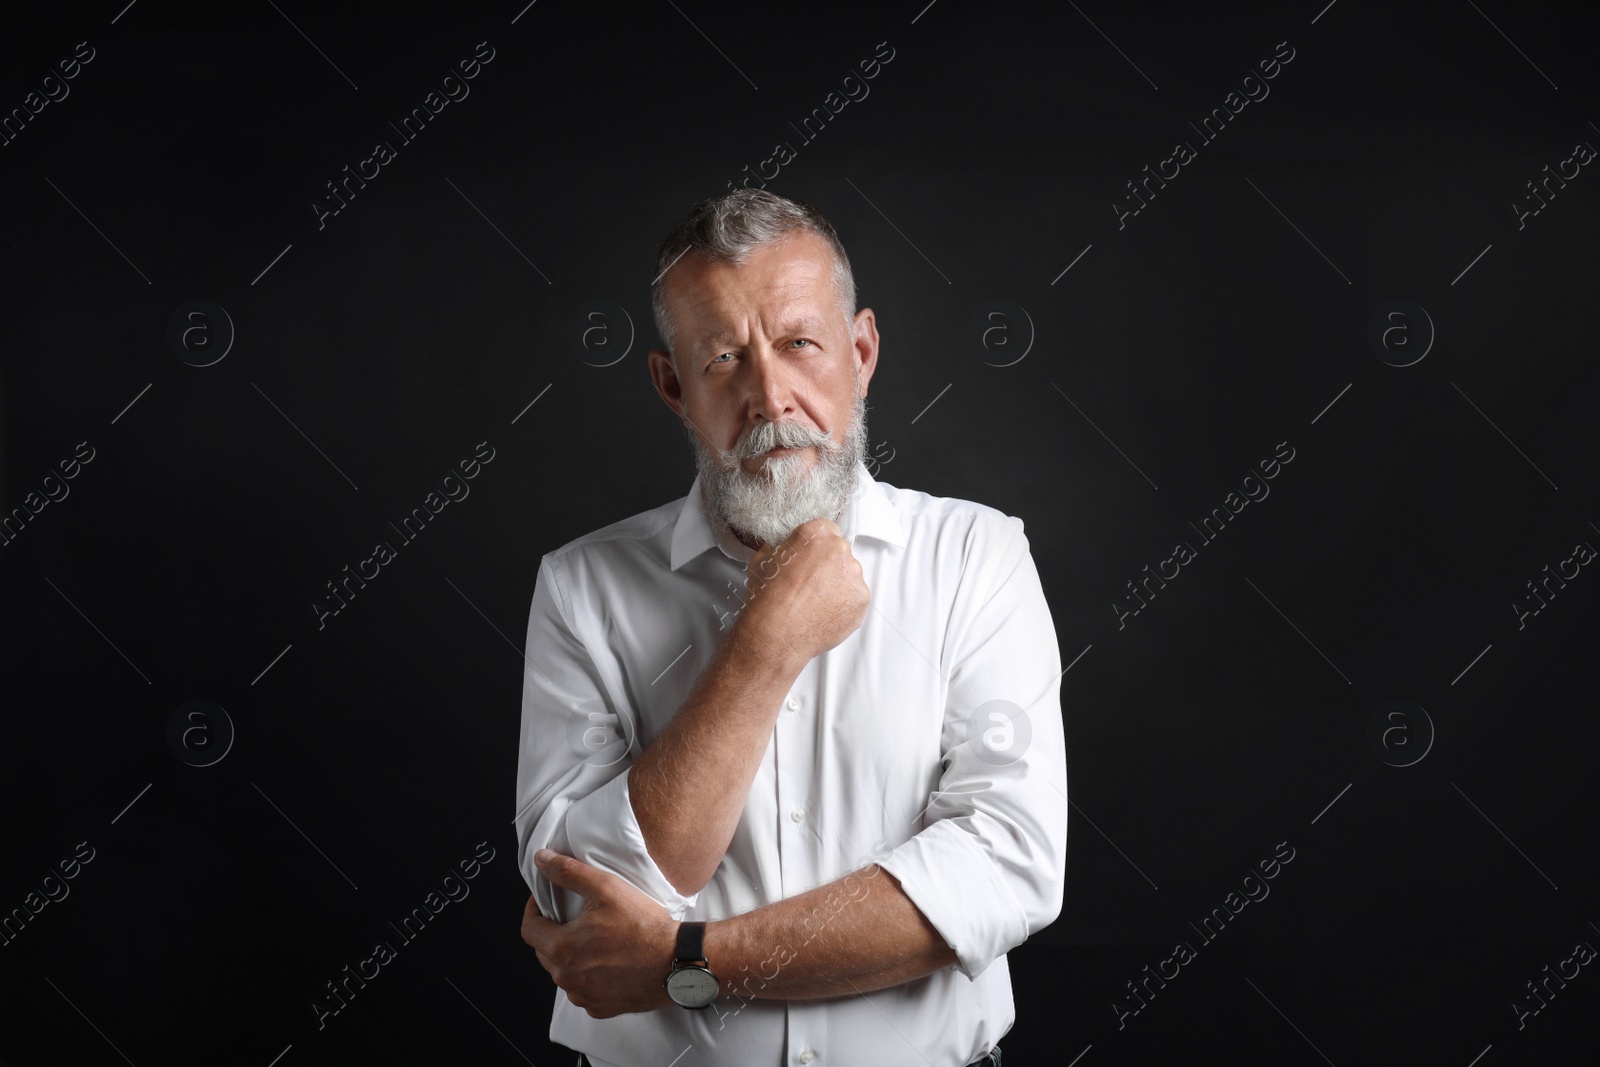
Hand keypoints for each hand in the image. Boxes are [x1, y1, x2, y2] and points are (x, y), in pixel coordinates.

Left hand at [520, 849, 677, 1017]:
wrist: (676, 961)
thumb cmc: (644, 927)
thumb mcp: (606, 888)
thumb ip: (569, 872)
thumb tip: (543, 860)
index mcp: (562, 949)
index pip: (529, 929)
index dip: (533, 911)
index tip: (544, 902)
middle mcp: (567, 978)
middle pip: (544, 952)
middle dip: (552, 932)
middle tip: (573, 917)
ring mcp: (583, 996)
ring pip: (563, 972)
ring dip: (570, 956)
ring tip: (593, 939)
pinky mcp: (600, 1007)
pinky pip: (583, 989)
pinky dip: (588, 976)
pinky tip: (607, 961)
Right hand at [736, 518, 869, 667]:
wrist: (777, 632)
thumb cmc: (768, 598)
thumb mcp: (763, 560)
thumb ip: (780, 548)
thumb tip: (780, 550)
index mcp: (816, 534)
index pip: (826, 529)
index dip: (816, 546)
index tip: (811, 558)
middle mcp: (839, 550)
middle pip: (840, 552)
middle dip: (828, 565)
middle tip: (811, 584)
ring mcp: (854, 575)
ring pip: (850, 575)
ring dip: (838, 585)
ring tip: (816, 602)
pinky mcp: (862, 599)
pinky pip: (855, 597)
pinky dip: (844, 604)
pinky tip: (825, 612)